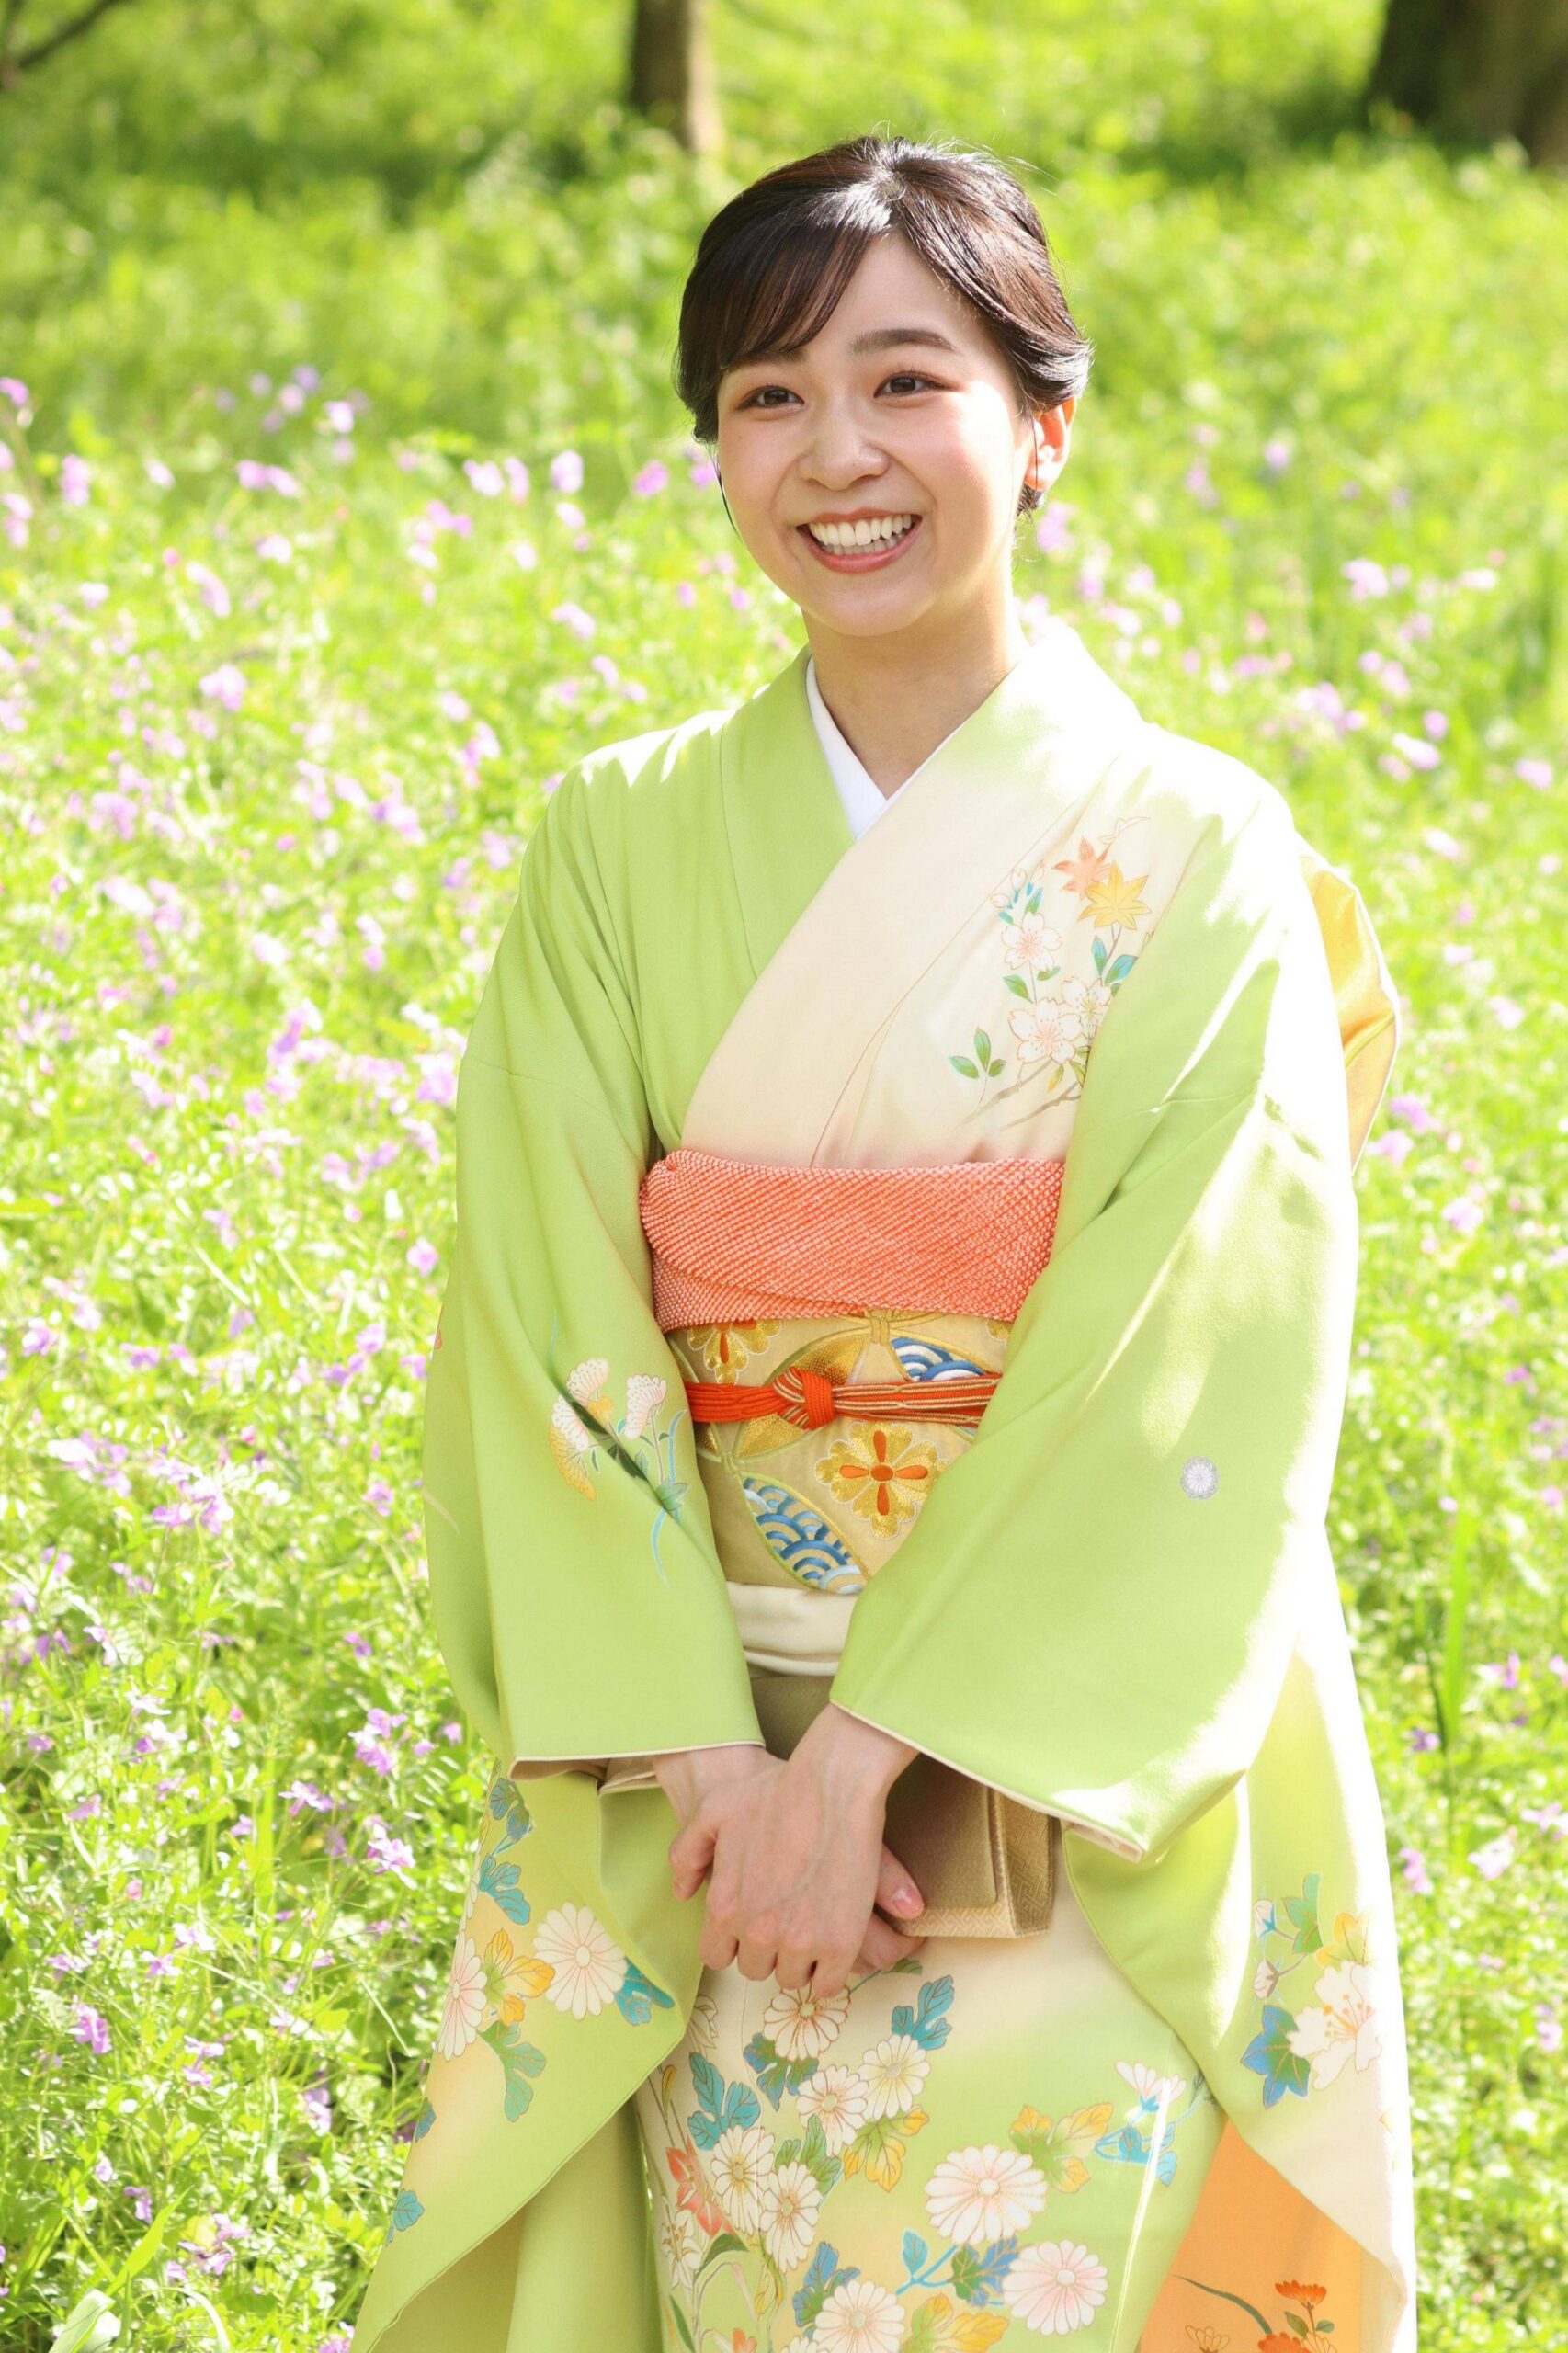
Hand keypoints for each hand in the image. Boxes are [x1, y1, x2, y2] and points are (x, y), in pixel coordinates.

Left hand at [659, 1710, 925, 1998]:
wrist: (833, 1785)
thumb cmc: (775, 1792)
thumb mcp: (715, 1811)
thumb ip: (688, 1853)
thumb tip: (683, 1894)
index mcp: (724, 1906)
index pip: (716, 1956)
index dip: (732, 1943)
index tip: (751, 1929)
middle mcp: (756, 1932)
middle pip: (755, 1968)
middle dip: (766, 1950)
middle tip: (785, 1922)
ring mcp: (798, 1941)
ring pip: (791, 1978)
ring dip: (798, 1960)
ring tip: (811, 1928)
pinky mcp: (839, 1944)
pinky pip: (827, 1984)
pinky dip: (828, 1971)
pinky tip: (834, 1945)